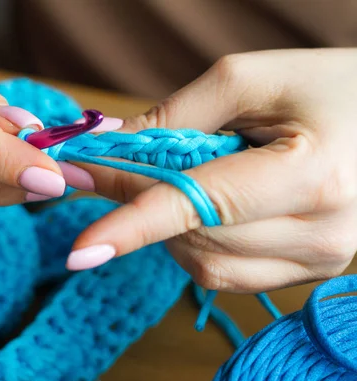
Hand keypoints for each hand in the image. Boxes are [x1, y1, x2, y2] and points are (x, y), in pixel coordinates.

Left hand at [67, 49, 356, 292]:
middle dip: (140, 205)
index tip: (80, 251)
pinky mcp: (309, 273)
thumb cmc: (326, 86)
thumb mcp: (248, 80)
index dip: (134, 225)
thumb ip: (175, 118)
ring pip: (203, 264)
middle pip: (192, 236)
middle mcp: (321, 232)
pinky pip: (225, 274)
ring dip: (170, 228)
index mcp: (310, 175)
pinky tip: (212, 210)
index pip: (200, 207)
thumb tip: (110, 150)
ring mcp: (318, 261)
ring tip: (193, 179)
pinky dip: (196, 244)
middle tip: (117, 169)